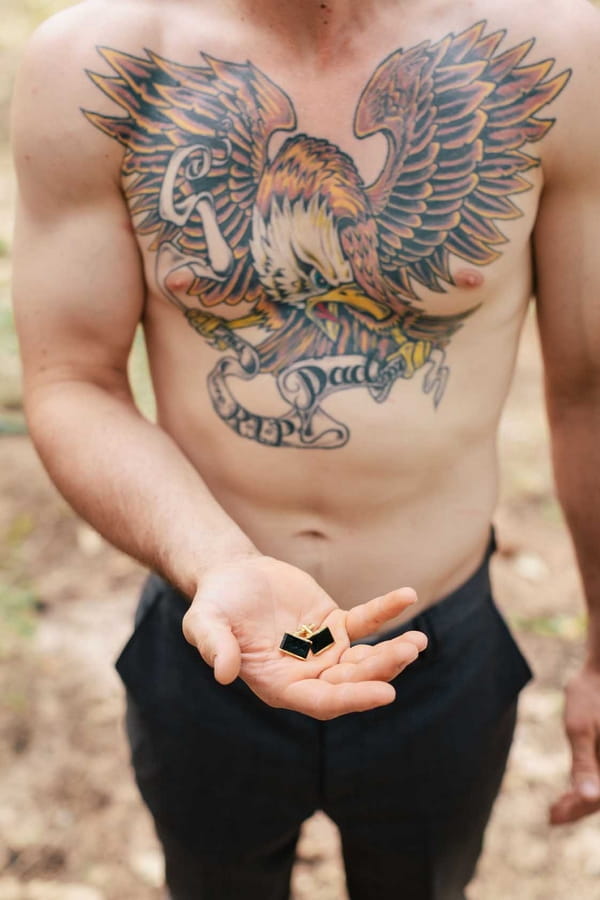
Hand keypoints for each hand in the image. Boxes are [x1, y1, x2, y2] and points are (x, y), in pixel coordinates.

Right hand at [182, 555, 426, 718]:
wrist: (230, 577)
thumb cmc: (214, 605)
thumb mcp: (204, 623)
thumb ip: (213, 645)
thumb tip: (222, 672)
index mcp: (279, 686)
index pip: (322, 701)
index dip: (353, 699)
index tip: (387, 693)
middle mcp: (307, 674)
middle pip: (351, 681)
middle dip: (380, 669)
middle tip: (408, 651)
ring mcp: (325, 650)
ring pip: (365, 657)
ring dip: (391, 651)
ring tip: (417, 642)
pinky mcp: (334, 623)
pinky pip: (366, 620)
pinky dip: (386, 610)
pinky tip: (407, 596)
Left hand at [550, 664, 599, 824]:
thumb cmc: (591, 695)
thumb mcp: (580, 728)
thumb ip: (584, 764)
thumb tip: (588, 798)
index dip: (578, 810)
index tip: (554, 818)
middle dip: (580, 809)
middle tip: (551, 816)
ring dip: (584, 802)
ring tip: (557, 809)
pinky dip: (589, 786)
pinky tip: (570, 792)